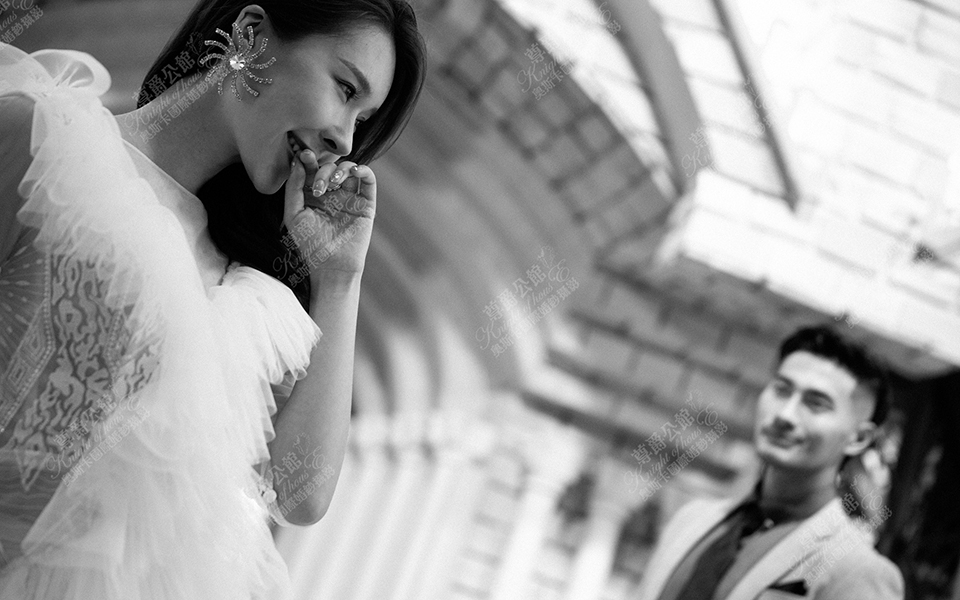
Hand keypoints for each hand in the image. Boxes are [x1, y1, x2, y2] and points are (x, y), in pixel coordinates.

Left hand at [282, 150, 376, 282]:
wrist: (331, 266)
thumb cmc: (309, 244)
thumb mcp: (293, 214)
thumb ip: (294, 188)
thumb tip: (298, 163)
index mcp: (313, 195)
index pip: (312, 169)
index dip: (308, 159)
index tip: (304, 154)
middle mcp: (332, 193)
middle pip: (330, 167)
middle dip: (323, 170)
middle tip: (318, 187)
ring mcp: (350, 197)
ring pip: (349, 169)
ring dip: (340, 170)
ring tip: (334, 183)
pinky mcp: (366, 204)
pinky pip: (368, 180)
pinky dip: (363, 170)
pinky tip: (354, 173)